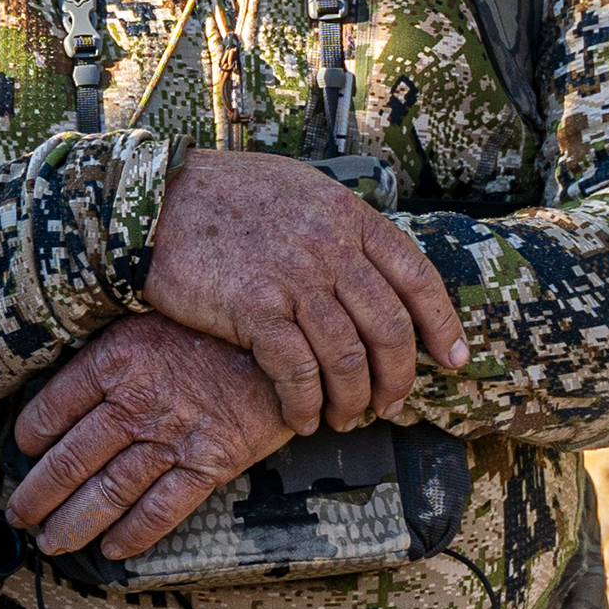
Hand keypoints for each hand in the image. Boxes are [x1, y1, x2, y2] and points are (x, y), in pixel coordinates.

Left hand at [9, 316, 296, 558]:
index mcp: (115, 358)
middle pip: (71, 459)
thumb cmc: (222, 322)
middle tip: (19, 516)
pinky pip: (163, 509)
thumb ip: (118, 346)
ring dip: (74, 524)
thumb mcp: (157, 313)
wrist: (295, 335)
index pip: (53, 407)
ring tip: (52, 544)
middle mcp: (136, 401)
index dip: (31, 437)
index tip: (24, 451)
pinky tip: (113, 549)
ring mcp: (172, 435)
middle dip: (38, 495)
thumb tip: (80, 375)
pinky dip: (134, 534)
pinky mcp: (210, 462)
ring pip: (108, 490)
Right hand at [139, 148, 464, 429]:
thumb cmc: (221, 196)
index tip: (453, 359)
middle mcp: (331, 246)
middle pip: (390, 327)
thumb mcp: (297, 190)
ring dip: (353, 400)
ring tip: (346, 418)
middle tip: (392, 404)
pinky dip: (306, 404)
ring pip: (348, 357)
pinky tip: (303, 418)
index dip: (442, 324)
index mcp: (348, 216)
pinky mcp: (255, 309)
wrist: (155, 202)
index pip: (417, 276)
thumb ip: (338, 226)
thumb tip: (370, 263)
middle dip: (399, 377)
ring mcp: (295, 278)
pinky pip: (298, 372)